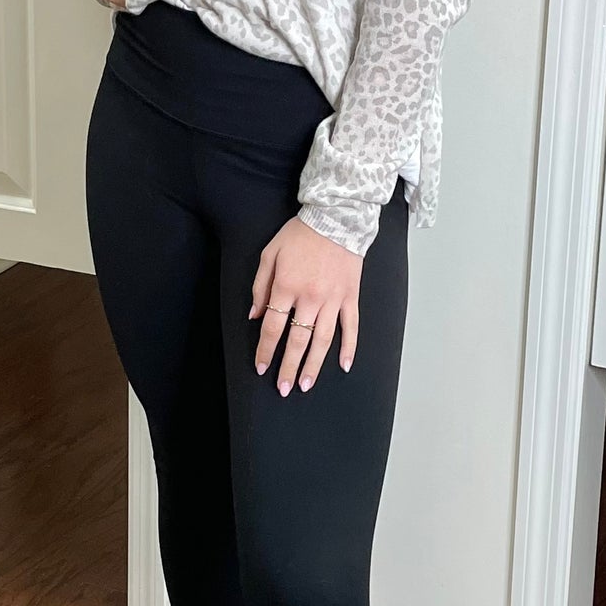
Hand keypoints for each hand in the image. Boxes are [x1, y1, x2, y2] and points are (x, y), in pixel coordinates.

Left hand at [250, 216, 362, 394]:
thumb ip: (260, 286)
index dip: (265, 350)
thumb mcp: (269, 254)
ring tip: (306, 385)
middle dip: (288, 367)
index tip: (260, 367)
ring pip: (323, 340)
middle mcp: (310, 298)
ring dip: (313, 365)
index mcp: (286, 287)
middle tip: (283, 387)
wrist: (336, 217)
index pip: (273, 327)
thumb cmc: (300, 234)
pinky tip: (343, 366)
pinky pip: (351, 327)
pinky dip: (349, 348)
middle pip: (297, 340)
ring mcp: (333, 299)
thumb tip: (255, 316)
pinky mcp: (351, 297)